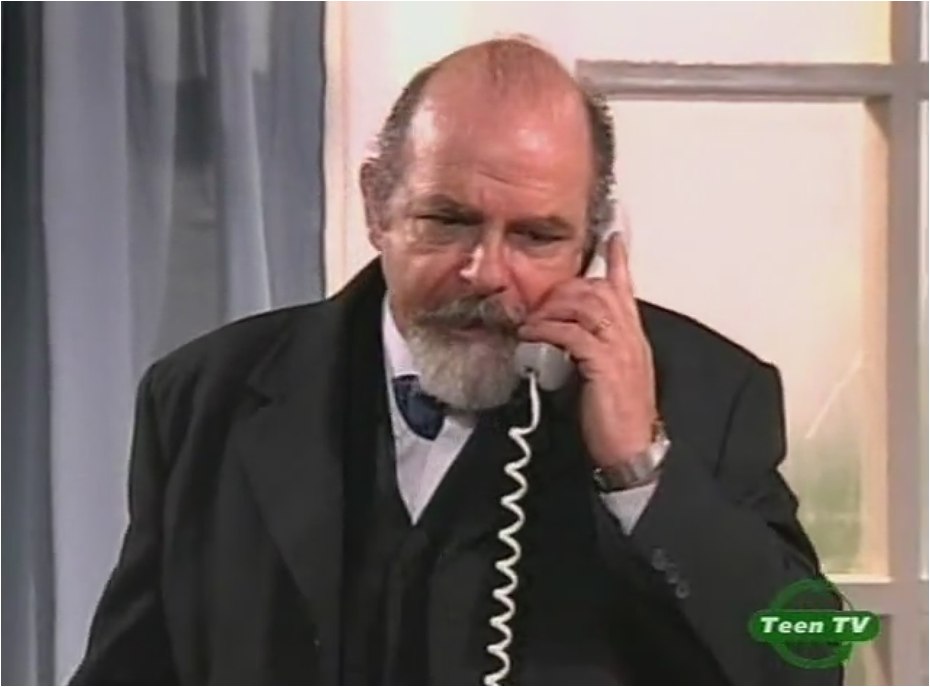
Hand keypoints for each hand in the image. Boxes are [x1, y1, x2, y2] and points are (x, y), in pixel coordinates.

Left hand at [518, 233, 657, 468]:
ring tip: (531, 325)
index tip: (612, 238)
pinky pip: (572, 334)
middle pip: (597, 290)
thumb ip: (596, 350)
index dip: (619, 261)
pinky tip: (533, 340)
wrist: (631, 451)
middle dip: (564, 291)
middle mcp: (629, 337)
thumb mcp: (610, 375)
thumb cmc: (618, 417)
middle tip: (541, 305)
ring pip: (584, 306)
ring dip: (551, 311)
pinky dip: (548, 332)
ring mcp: (619, 349)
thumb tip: (568, 337)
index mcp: (633, 337)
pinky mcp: (604, 365)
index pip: (626, 289)